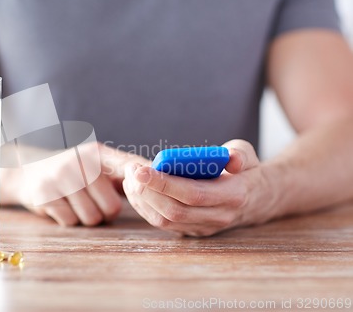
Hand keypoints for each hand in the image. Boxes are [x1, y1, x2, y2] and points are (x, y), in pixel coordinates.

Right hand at [3, 142, 147, 226]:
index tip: (153, 192)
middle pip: (112, 206)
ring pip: (92, 218)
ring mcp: (60, 177)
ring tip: (78, 202)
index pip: (129, 165)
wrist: (28, 173)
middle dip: (106, 211)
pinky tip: (63, 205)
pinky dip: (69, 219)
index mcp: (96, 153)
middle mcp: (79, 161)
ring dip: (88, 217)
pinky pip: (71, 222)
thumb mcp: (96, 164)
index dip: (143, 182)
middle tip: (95, 201)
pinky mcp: (44, 195)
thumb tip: (162, 178)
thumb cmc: (74, 173)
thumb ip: (124, 170)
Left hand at [122, 140, 277, 235]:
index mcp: (232, 196)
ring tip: (129, 178)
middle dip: (147, 191)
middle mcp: (218, 216)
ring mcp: (204, 227)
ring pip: (165, 221)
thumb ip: (239, 154)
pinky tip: (135, 190)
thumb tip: (231, 159)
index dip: (164, 184)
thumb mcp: (247, 154)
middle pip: (174, 211)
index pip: (193, 194)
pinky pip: (163, 224)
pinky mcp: (191, 230)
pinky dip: (145, 207)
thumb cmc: (244, 170)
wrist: (255, 198)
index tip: (141, 170)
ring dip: (141, 200)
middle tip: (130, 171)